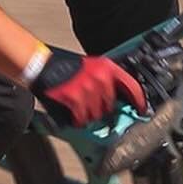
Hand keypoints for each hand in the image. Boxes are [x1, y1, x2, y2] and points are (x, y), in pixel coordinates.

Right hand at [32, 47, 147, 127]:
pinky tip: (74, 116)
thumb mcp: (91, 66)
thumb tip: (116, 97)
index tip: (142, 109)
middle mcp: (100, 78)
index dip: (139, 100)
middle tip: (94, 108)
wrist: (40, 63)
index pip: (131, 85)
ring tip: (81, 109)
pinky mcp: (74, 100)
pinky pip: (82, 118)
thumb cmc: (64, 65)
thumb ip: (105, 80)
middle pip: (111, 104)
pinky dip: (79, 120)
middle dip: (104, 109)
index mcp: (106, 67)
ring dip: (90, 115)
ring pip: (97, 113)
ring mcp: (87, 89)